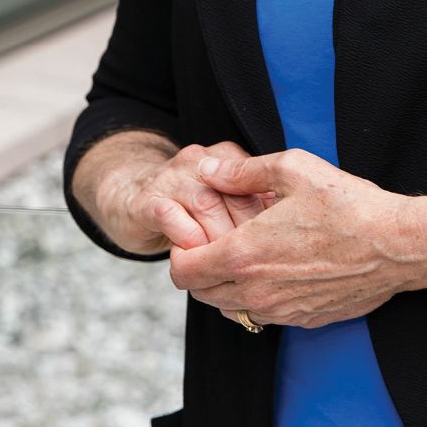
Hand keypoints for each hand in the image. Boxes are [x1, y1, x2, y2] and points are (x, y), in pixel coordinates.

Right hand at [96, 140, 269, 255]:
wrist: (131, 199)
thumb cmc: (193, 209)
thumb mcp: (229, 201)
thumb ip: (259, 207)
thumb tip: (295, 233)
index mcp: (226, 157)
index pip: (259, 184)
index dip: (272, 221)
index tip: (280, 249)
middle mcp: (199, 161)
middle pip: (235, 196)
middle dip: (250, 236)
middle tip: (258, 267)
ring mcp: (170, 178)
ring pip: (205, 205)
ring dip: (220, 242)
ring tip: (230, 269)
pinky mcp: (145, 200)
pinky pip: (170, 216)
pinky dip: (188, 240)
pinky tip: (197, 260)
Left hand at [167, 148, 426, 330]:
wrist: (399, 245)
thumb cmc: (347, 204)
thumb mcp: (291, 169)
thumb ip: (240, 171)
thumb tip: (207, 170)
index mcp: (244, 255)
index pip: (183, 272)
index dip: (179, 252)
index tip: (193, 234)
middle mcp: (258, 292)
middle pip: (203, 295)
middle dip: (200, 271)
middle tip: (219, 243)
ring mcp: (284, 310)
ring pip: (234, 309)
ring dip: (230, 287)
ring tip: (249, 256)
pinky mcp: (308, 319)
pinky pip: (268, 316)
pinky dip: (262, 298)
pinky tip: (280, 270)